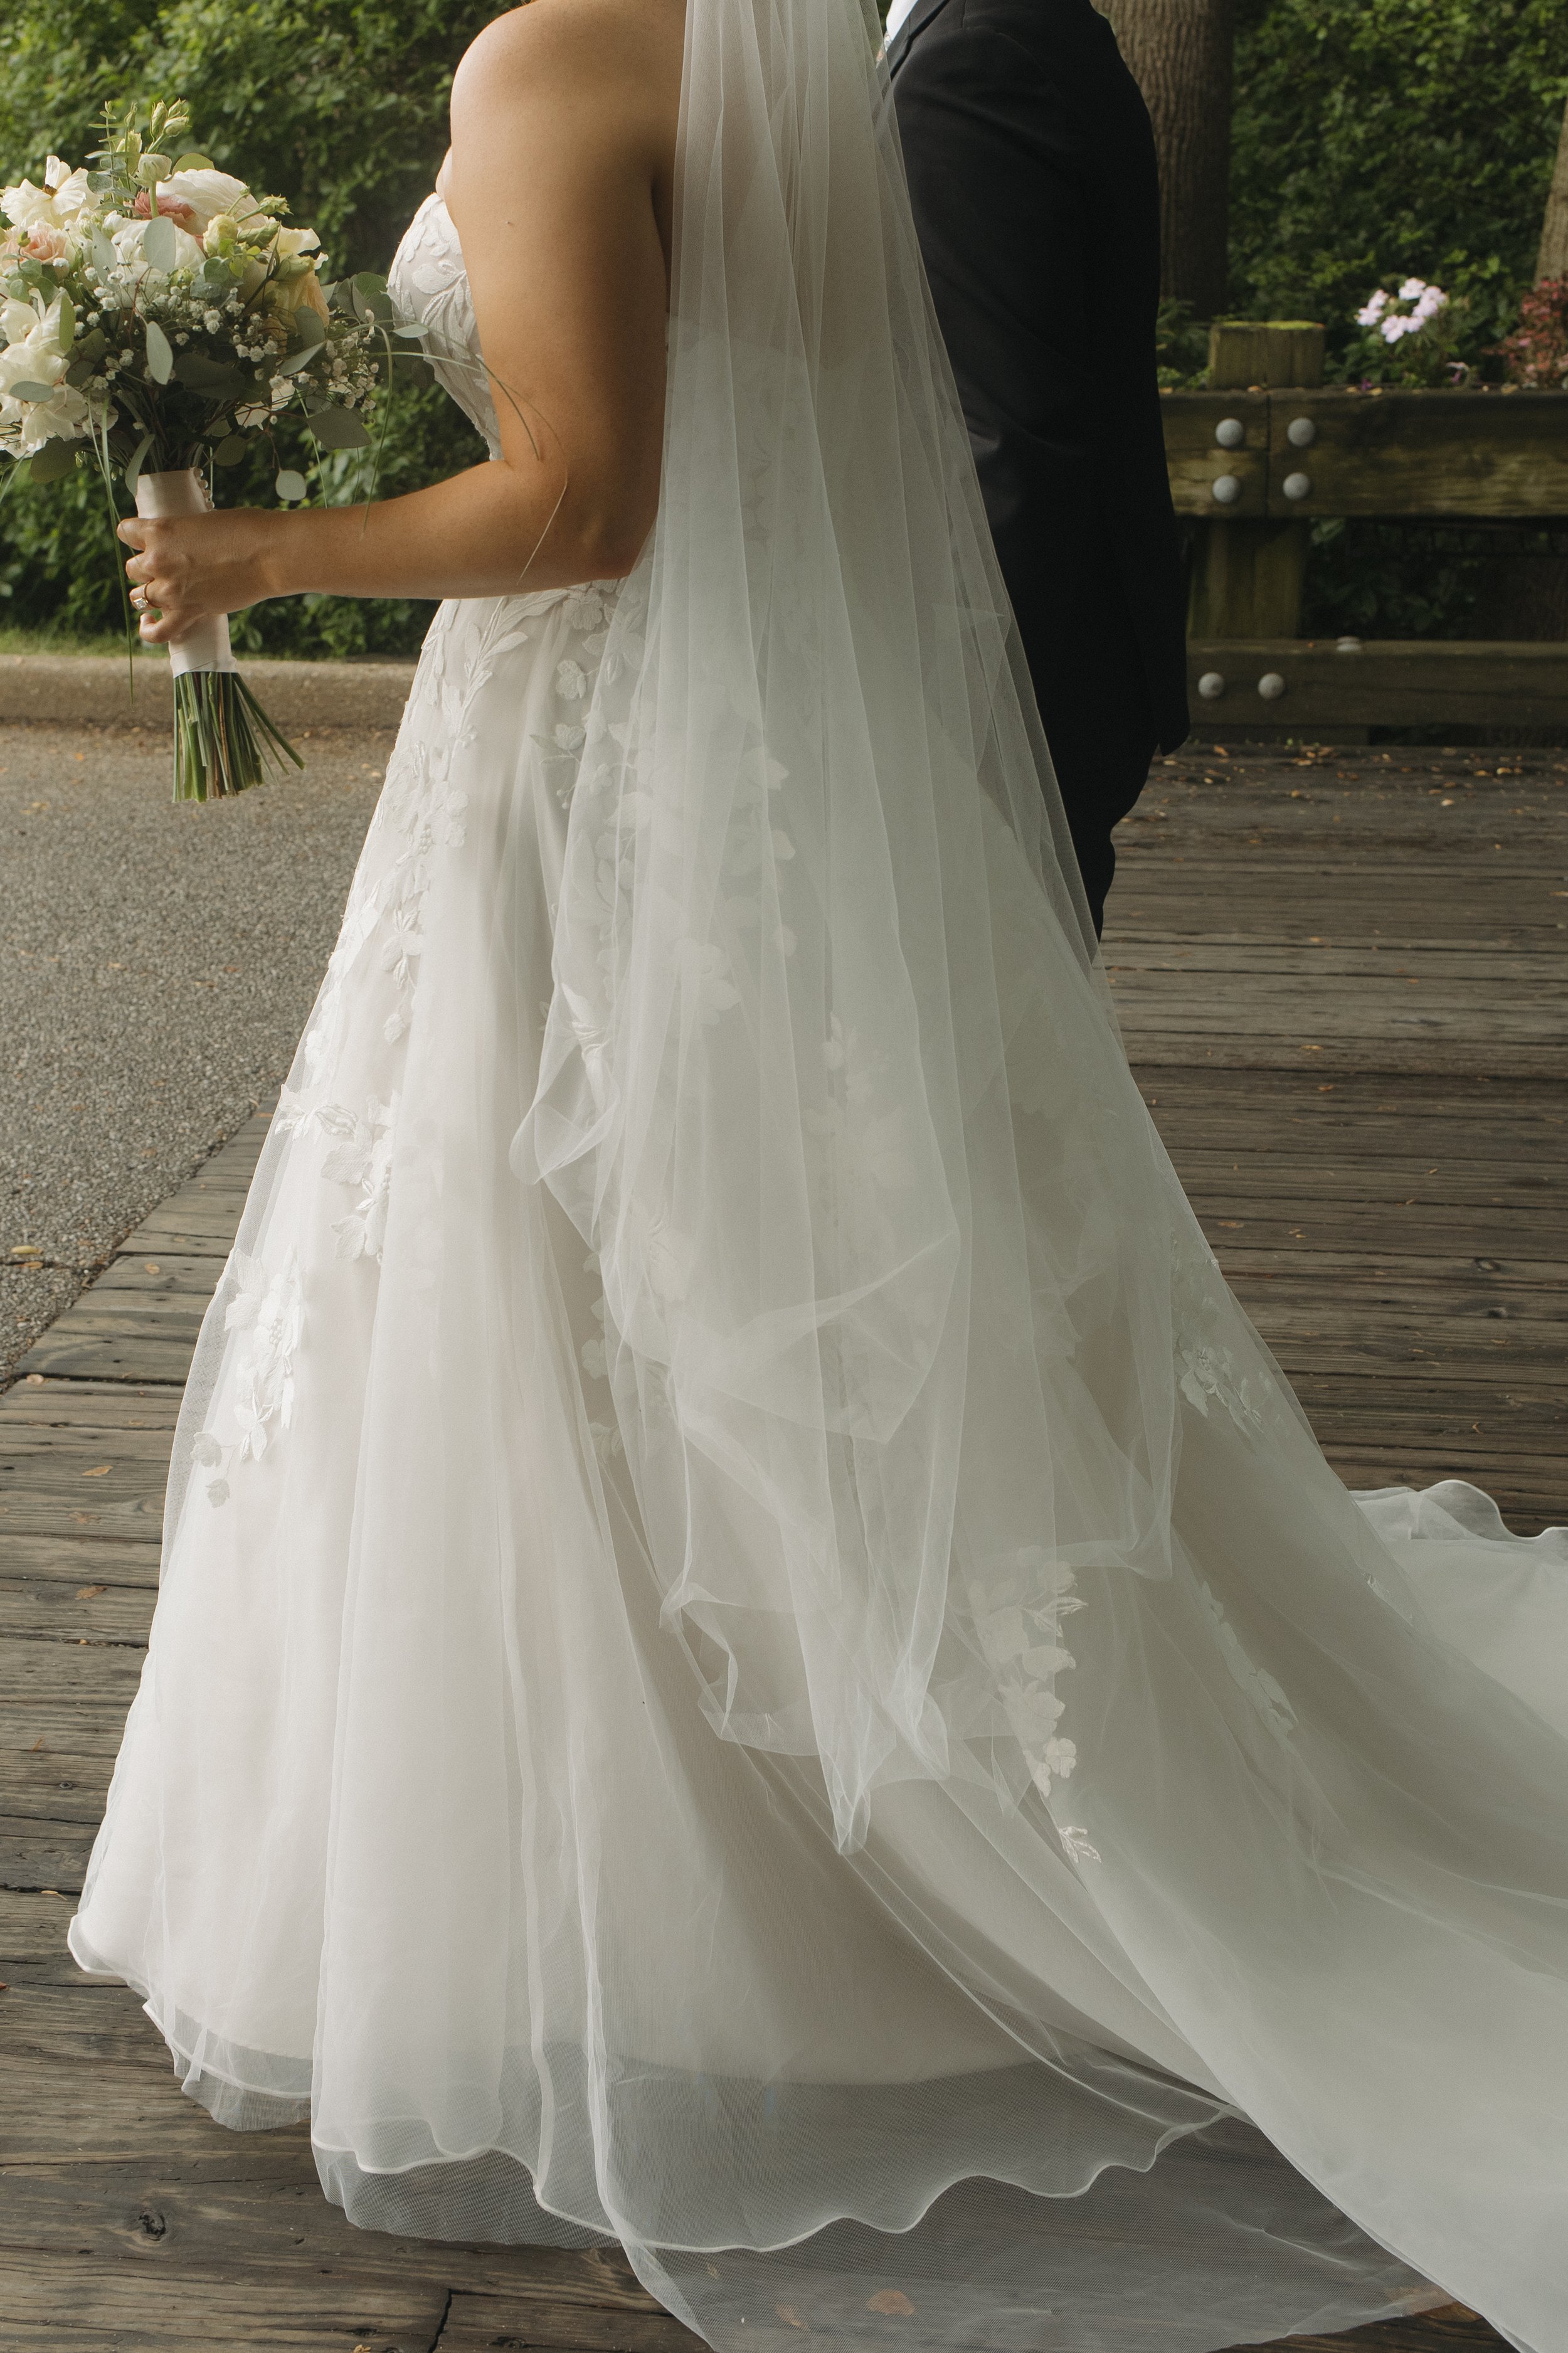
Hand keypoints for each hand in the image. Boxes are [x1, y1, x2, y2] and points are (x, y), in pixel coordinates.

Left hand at [117, 507, 285, 646]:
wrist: (268, 554)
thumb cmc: (244, 530)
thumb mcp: (201, 521)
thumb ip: (182, 535)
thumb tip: (182, 548)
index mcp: (159, 531)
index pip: (126, 532)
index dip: (136, 536)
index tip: (147, 538)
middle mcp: (158, 561)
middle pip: (133, 568)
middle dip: (147, 567)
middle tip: (169, 565)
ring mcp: (171, 590)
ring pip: (140, 596)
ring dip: (149, 592)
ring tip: (164, 589)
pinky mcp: (188, 612)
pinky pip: (158, 631)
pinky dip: (149, 630)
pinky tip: (148, 622)